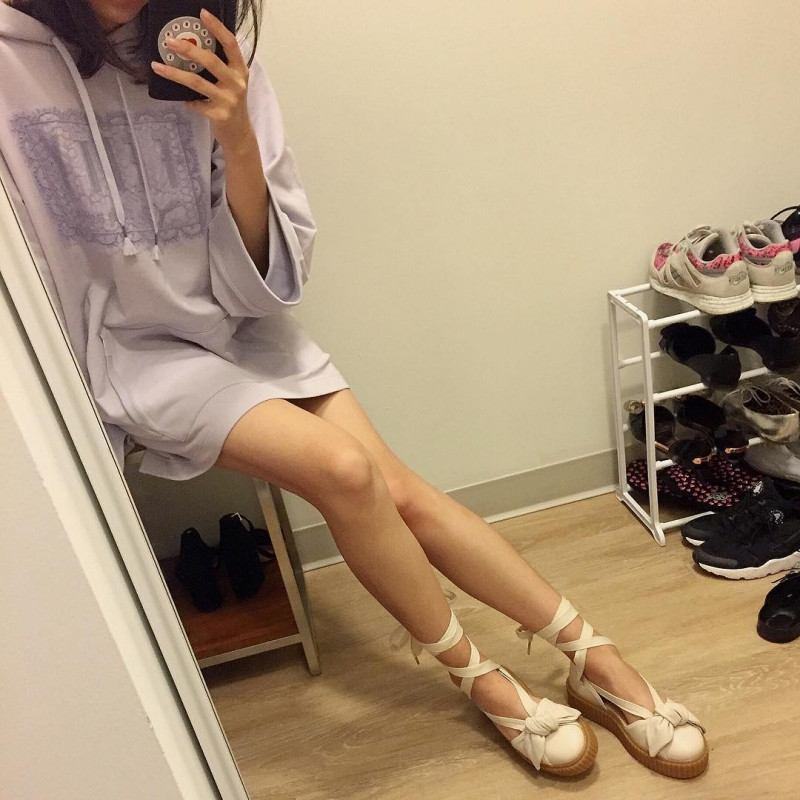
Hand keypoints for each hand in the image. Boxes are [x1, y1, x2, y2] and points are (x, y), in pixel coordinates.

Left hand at [151, 7, 251, 149]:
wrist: (239, 134)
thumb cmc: (231, 103)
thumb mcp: (232, 82)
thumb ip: (220, 65)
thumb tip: (192, 46)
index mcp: (240, 70)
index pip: (231, 44)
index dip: (217, 28)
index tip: (202, 14)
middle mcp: (237, 84)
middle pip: (211, 61)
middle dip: (188, 49)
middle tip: (169, 41)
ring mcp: (228, 100)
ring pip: (197, 82)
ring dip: (174, 73)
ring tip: (158, 66)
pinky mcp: (219, 115)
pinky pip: (195, 103)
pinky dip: (185, 99)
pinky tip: (178, 96)